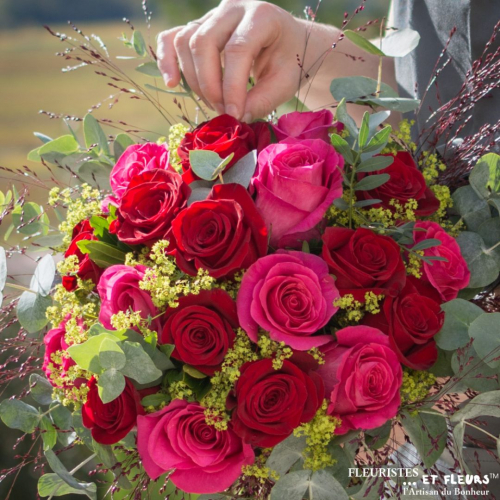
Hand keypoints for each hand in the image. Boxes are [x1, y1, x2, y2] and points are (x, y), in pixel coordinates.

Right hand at [156, 0, 316, 121]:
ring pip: (186, 41)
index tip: (234, 115)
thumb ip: (262, 100)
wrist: (288, 44)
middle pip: (204, 42)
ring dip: (194, 80)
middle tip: (223, 111)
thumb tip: (235, 118)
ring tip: (213, 102)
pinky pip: (172, 38)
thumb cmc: (288, 62)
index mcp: (261, 16)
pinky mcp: (199, 27)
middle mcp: (232, 8)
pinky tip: (172, 83)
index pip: (237, 50)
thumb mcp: (285, 83)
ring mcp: (212, 15)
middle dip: (210, 84)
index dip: (232, 87)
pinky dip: (167, 60)